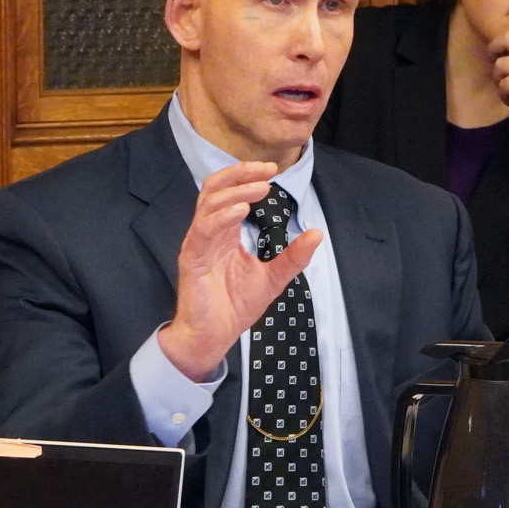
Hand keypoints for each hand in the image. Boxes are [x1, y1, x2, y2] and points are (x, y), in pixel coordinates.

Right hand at [158, 161, 321, 381]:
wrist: (213, 337)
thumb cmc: (234, 307)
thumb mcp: (273, 278)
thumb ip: (293, 257)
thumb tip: (317, 234)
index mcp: (224, 233)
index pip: (230, 194)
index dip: (248, 178)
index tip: (273, 171)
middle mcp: (208, 233)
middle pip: (215, 189)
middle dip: (240, 175)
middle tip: (267, 170)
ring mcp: (198, 243)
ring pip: (209, 203)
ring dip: (235, 192)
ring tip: (260, 188)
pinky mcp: (191, 258)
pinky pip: (203, 229)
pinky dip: (222, 216)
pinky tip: (241, 211)